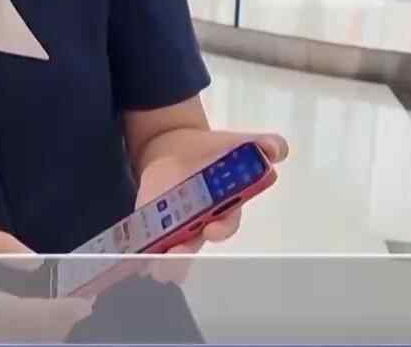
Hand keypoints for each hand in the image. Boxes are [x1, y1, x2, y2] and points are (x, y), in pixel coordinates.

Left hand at [139, 132, 289, 255]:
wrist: (175, 144)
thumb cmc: (212, 150)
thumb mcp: (237, 143)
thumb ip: (260, 145)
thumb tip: (275, 148)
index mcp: (225, 207)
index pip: (225, 223)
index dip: (220, 228)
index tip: (212, 229)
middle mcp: (200, 222)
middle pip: (195, 242)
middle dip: (186, 251)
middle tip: (177, 254)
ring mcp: (175, 223)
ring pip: (171, 247)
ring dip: (164, 258)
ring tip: (155, 267)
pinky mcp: (152, 220)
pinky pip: (148, 236)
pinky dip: (142, 247)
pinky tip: (136, 255)